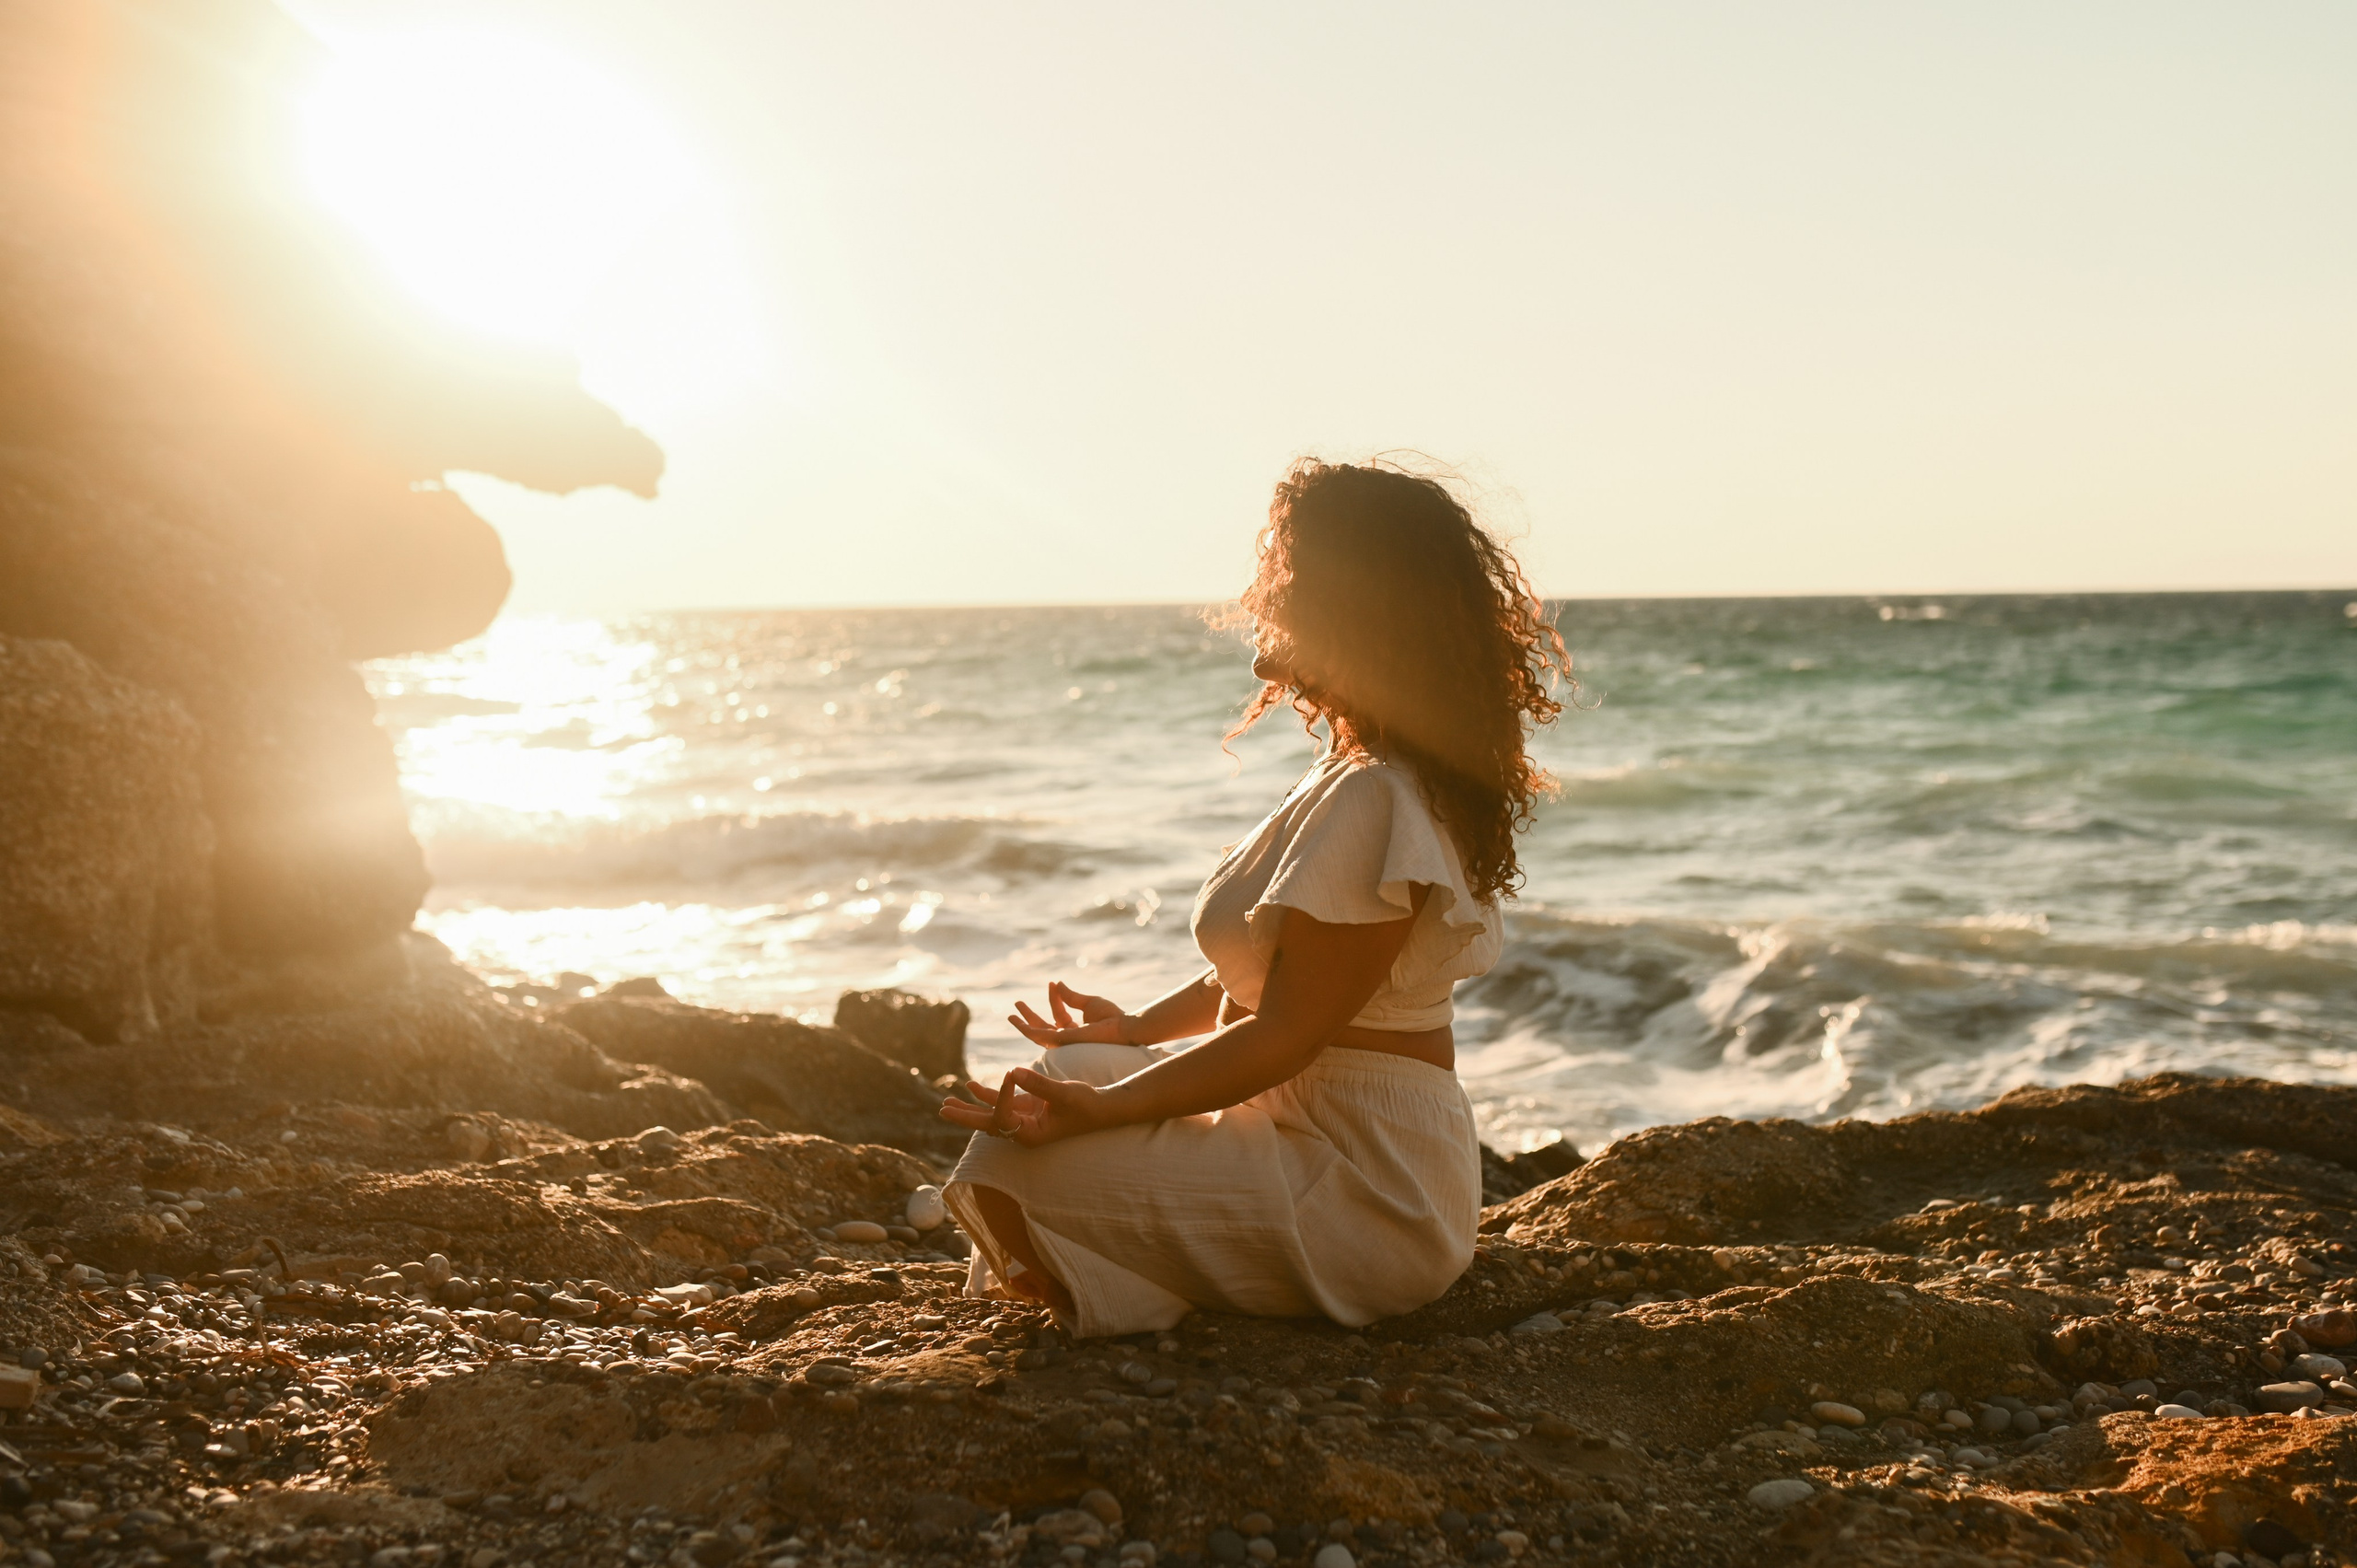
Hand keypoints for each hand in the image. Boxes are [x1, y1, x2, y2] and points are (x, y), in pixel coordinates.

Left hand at [938, 1068, 1110, 1145]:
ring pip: (990, 1114)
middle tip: (942, 1109)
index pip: (1004, 1117)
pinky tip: (970, 1086)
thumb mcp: (1064, 1095)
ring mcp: (1024, 1118)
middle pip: (987, 1124)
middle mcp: (1023, 1130)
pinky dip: (987, 1095)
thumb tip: (1012, 1072)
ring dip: (969, 1107)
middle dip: (964, 1116)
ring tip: (947, 1101)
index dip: (1001, 1096)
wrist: (1103, 1108)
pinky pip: (1002, 1103)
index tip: (1011, 1074)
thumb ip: (1039, 1084)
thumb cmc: (1087, 1106)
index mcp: (1031, 1135)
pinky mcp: (1028, 1107)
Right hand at [1008, 980, 1129, 1046]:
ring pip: (1037, 1034)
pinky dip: (1027, 1028)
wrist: (1122, 1027)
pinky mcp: (1061, 1041)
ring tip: (1011, 1013)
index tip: (1053, 983)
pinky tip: (1017, 1020)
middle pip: (1043, 1027)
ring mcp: (1064, 1042)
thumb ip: (1071, 996)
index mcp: (1075, 1030)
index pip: (1059, 1013)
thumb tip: (1057, 983)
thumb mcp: (1088, 1003)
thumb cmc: (1112, 1017)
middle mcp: (1068, 1038)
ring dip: (1023, 1023)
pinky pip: (1039, 1036)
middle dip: (1030, 1016)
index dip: (1054, 998)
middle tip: (1017, 1003)